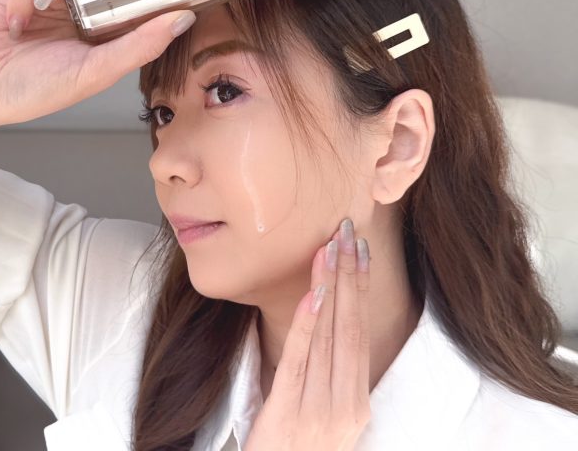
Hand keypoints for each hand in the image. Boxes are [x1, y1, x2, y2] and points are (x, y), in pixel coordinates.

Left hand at [244, 218, 371, 450]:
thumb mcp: (318, 415)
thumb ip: (327, 378)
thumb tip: (326, 323)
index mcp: (356, 405)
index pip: (361, 334)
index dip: (361, 289)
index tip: (361, 251)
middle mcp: (346, 407)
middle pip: (350, 328)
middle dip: (350, 277)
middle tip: (349, 233)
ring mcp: (320, 412)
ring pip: (329, 337)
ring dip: (330, 288)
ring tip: (330, 249)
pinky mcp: (289, 414)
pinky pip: (301, 360)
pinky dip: (308, 324)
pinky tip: (314, 294)